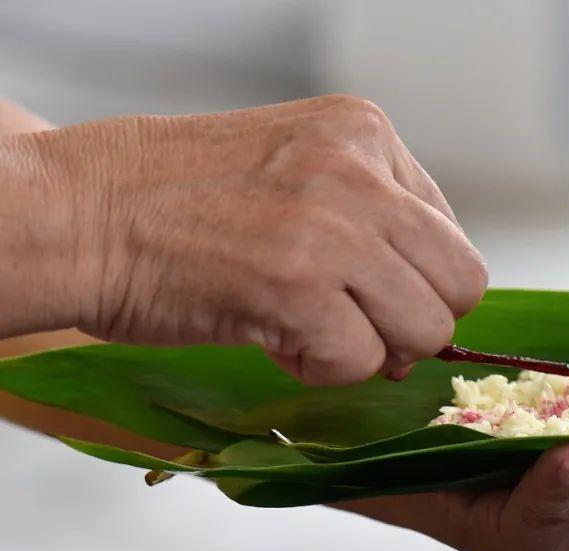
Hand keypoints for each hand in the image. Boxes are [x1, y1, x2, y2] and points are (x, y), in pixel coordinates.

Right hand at [1, 95, 485, 383]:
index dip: (415, 283)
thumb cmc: (175, 201)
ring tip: (301, 326)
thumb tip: (431, 307)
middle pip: (460, 286)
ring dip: (368, 349)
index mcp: (364, 131)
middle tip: (350, 325)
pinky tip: (270, 336)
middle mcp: (360, 171)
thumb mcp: (296, 169)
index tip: (367, 295)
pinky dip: (319, 369)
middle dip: (412, 323)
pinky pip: (361, 362)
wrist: (78, 212)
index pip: (450, 236)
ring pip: (425, 329)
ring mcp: (333, 227)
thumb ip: (372, 218)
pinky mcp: (299, 287)